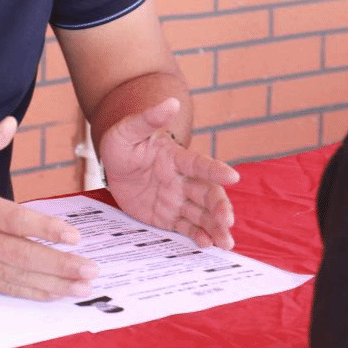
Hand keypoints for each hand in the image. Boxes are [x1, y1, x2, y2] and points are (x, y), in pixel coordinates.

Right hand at [0, 117, 98, 300]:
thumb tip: (9, 122)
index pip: (14, 220)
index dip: (44, 228)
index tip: (73, 236)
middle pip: (21, 254)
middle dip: (58, 264)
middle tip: (89, 269)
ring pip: (17, 276)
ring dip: (52, 284)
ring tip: (83, 286)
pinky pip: (6, 287)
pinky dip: (32, 292)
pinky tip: (56, 294)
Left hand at [99, 98, 239, 249]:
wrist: (113, 166)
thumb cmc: (123, 143)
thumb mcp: (128, 130)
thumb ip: (149, 118)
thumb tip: (172, 102)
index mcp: (176, 158)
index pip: (199, 164)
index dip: (216, 170)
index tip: (233, 177)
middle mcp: (182, 180)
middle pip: (207, 194)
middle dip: (220, 208)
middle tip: (228, 222)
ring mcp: (177, 199)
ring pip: (202, 214)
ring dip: (216, 227)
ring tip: (226, 243)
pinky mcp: (168, 217)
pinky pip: (186, 227)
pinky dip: (198, 236)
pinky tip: (207, 245)